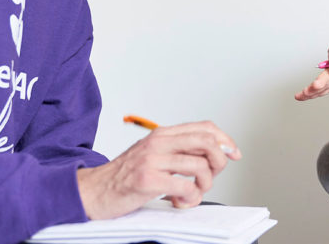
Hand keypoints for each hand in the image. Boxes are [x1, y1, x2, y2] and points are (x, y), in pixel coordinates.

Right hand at [77, 121, 241, 219]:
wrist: (93, 191)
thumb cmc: (126, 176)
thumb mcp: (153, 155)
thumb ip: (178, 151)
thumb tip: (215, 155)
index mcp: (162, 134)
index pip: (205, 128)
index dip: (225, 140)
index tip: (234, 153)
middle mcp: (158, 143)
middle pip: (207, 143)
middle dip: (219, 162)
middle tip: (210, 177)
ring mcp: (152, 160)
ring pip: (200, 166)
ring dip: (204, 185)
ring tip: (191, 193)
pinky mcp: (148, 180)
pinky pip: (186, 188)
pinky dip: (190, 198)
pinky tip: (179, 201)